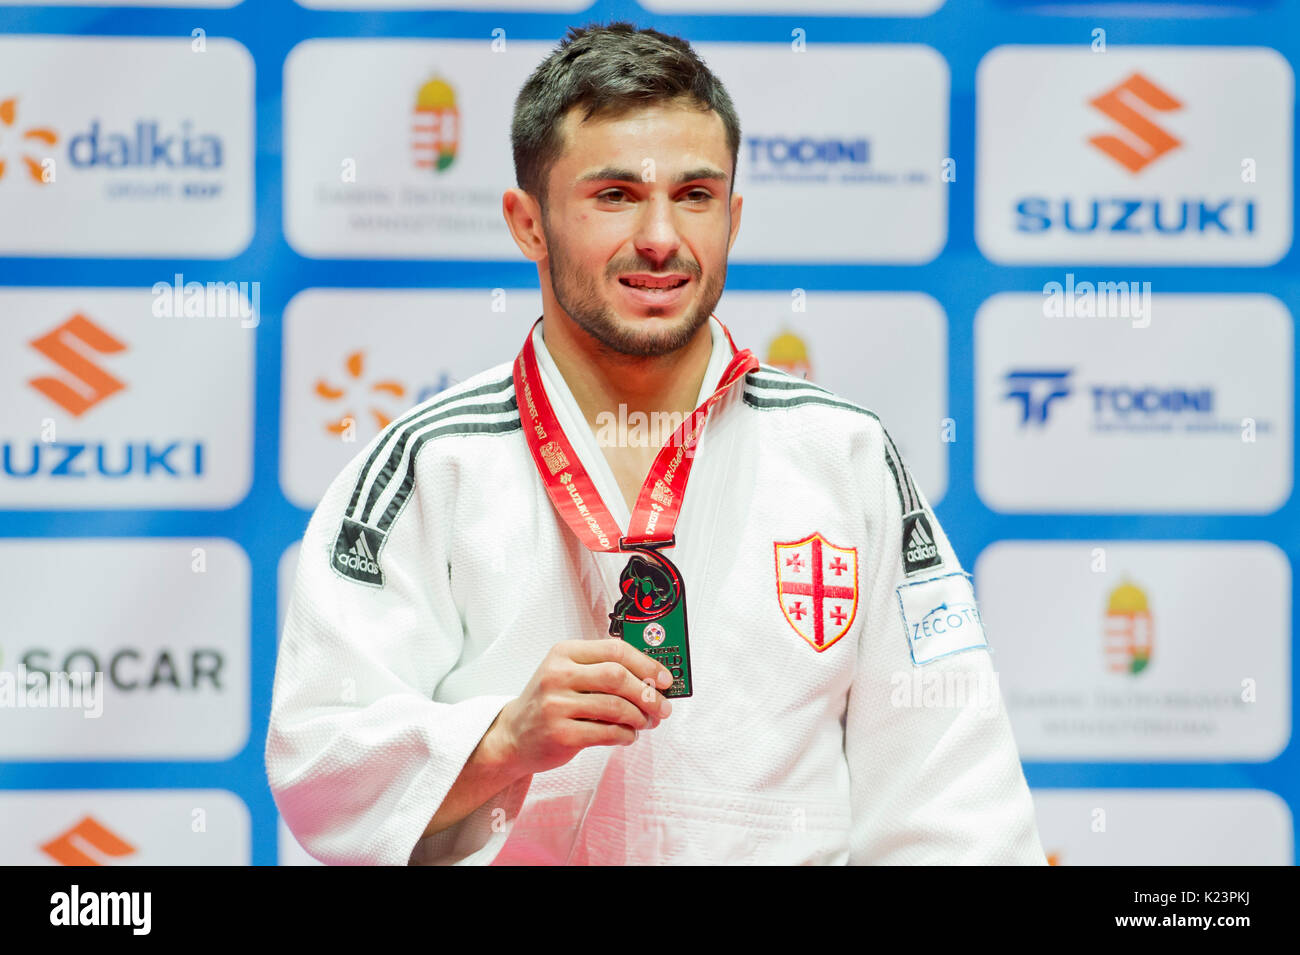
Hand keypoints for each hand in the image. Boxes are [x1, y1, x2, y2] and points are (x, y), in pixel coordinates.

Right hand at [489, 638, 674, 777]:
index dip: (646, 664)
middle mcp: (558, 675)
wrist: (513, 736)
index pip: (615, 649)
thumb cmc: (549, 703)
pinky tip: (627, 735)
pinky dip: (625, 735)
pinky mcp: (560, 733)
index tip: (665, 678)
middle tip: (662, 707)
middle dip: (648, 693)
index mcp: (564, 653)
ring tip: (645, 723)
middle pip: (617, 676)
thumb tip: (652, 678)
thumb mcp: (568, 674)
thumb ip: (602, 670)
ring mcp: (556, 704)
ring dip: (639, 717)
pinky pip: (607, 732)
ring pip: (615, 707)